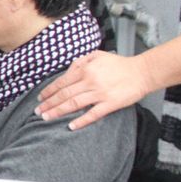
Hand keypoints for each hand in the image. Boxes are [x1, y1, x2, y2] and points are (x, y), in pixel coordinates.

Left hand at [36, 51, 153, 129]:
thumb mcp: (96, 55)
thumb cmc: (119, 64)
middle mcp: (90, 81)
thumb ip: (79, 63)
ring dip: (58, 112)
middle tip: (38, 112)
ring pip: (74, 104)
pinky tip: (71, 126)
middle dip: (48, 104)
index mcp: (85, 69)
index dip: (48, 92)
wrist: (142, 72)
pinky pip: (93, 114)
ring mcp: (100, 93)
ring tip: (46, 118)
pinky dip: (81, 120)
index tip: (39, 98)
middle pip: (64, 95)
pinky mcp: (111, 103)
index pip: (61, 82)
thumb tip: (66, 73)